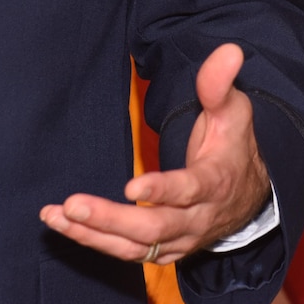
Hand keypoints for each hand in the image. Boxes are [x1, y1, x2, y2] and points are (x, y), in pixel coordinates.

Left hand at [40, 43, 270, 264]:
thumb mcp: (233, 110)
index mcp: (215, 183)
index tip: (131, 188)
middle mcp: (197, 219)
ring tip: (55, 216)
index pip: (189, 191)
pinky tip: (63, 224)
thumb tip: (228, 51)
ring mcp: (180, 239)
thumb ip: (220, 84)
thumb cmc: (232, 144)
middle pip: (154, 228)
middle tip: (73, 205)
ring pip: (136, 247)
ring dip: (93, 234)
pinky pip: (127, 252)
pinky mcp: (163, 249)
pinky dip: (94, 241)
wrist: (248, 194)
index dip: (162, 192)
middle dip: (111, 219)